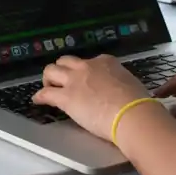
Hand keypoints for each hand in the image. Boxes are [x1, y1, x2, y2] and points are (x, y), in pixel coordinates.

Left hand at [33, 55, 152, 142]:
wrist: (131, 114)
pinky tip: (37, 100)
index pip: (91, 61)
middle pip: (67, 61)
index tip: (87, 79)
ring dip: (48, 78)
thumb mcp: (131, 84)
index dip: (86, 71)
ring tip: (48, 86)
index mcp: (106, 62)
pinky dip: (40, 96)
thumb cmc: (138, 103)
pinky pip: (46, 93)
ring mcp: (74, 80)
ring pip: (51, 70)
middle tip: (62, 80)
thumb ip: (120, 84)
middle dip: (63, 69)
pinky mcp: (66, 97)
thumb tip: (121, 91)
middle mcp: (87, 66)